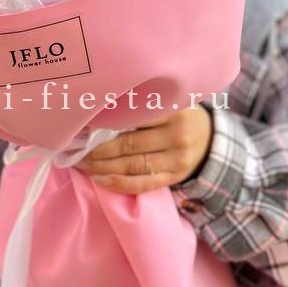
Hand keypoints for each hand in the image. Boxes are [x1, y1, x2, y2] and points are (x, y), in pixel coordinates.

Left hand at [78, 107, 212, 194]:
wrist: (211, 140)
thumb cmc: (180, 116)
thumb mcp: (170, 102)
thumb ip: (145, 103)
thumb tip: (100, 108)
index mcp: (173, 111)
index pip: (134, 117)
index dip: (106, 122)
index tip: (84, 124)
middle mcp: (176, 135)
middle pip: (129, 143)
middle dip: (98, 149)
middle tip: (76, 148)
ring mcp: (177, 159)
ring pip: (133, 165)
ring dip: (103, 166)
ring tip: (83, 164)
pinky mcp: (174, 177)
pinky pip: (143, 184)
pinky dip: (119, 183)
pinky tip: (100, 179)